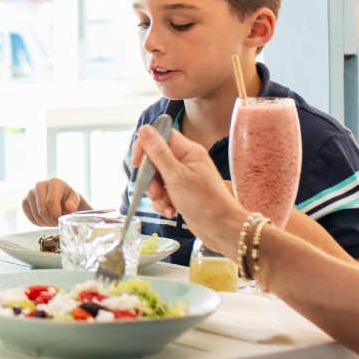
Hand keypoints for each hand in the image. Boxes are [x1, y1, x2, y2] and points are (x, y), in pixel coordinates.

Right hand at [21, 179, 89, 225]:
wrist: (59, 197)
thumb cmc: (68, 199)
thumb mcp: (74, 199)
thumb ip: (73, 203)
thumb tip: (70, 208)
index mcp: (53, 182)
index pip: (51, 201)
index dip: (56, 214)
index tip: (61, 220)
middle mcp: (39, 185)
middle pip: (42, 210)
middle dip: (51, 220)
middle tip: (57, 223)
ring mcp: (29, 193)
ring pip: (36, 215)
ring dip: (45, 223)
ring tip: (52, 221)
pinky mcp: (24, 201)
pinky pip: (30, 217)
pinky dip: (39, 223)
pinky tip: (45, 219)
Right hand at [132, 123, 244, 252]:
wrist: (222, 229)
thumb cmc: (204, 202)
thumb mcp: (176, 176)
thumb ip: (158, 152)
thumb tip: (144, 129)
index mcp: (188, 151)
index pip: (160, 136)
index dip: (145, 147)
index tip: (137, 164)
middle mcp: (186, 161)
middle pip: (155, 158)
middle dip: (150, 177)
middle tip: (155, 191)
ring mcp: (183, 177)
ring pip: (156, 178)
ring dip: (156, 193)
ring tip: (166, 205)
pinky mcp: (181, 192)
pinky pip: (163, 192)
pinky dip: (163, 202)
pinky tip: (171, 211)